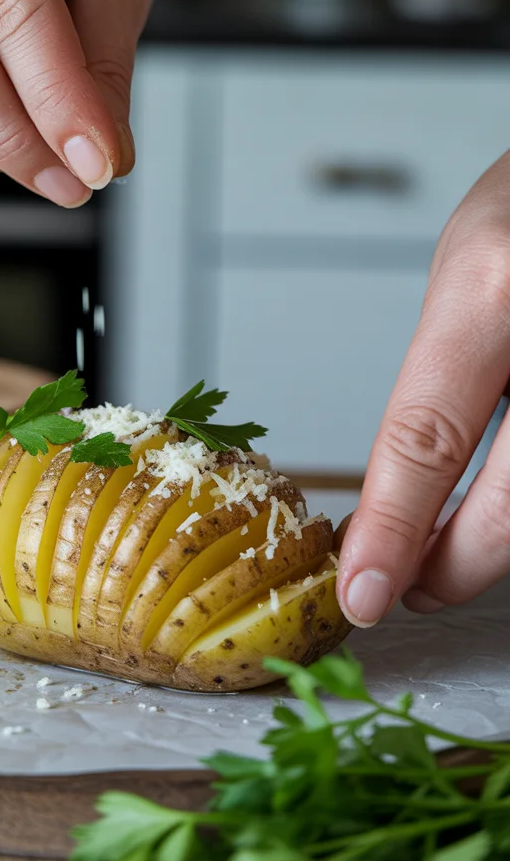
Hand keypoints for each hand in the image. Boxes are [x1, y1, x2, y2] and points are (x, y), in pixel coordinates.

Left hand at [337, 150, 509, 625]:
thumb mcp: (466, 268)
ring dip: (497, 546)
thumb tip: (402, 489)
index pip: (428, 438)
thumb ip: (443, 376)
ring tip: (453, 550)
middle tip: (411, 585)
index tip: (364, 592)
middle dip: (455, 566)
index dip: (394, 530)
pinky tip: (500, 507)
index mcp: (494, 291)